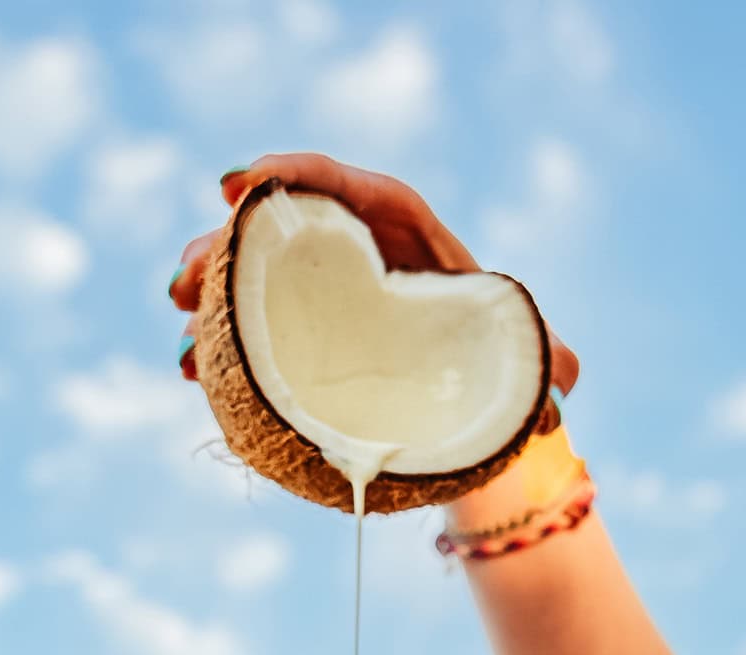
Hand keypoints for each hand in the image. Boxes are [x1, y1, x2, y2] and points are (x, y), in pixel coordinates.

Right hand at [169, 152, 577, 401]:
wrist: (464, 387)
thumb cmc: (491, 351)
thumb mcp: (515, 350)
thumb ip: (541, 357)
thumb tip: (565, 381)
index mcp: (400, 231)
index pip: (341, 187)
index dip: (290, 175)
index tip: (242, 184)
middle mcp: (350, 253)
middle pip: (278, 233)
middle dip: (223, 246)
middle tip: (185, 274)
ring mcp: (317, 294)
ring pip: (250, 281)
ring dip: (206, 300)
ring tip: (180, 329)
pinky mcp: (298, 335)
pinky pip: (247, 332)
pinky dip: (216, 349)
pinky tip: (190, 371)